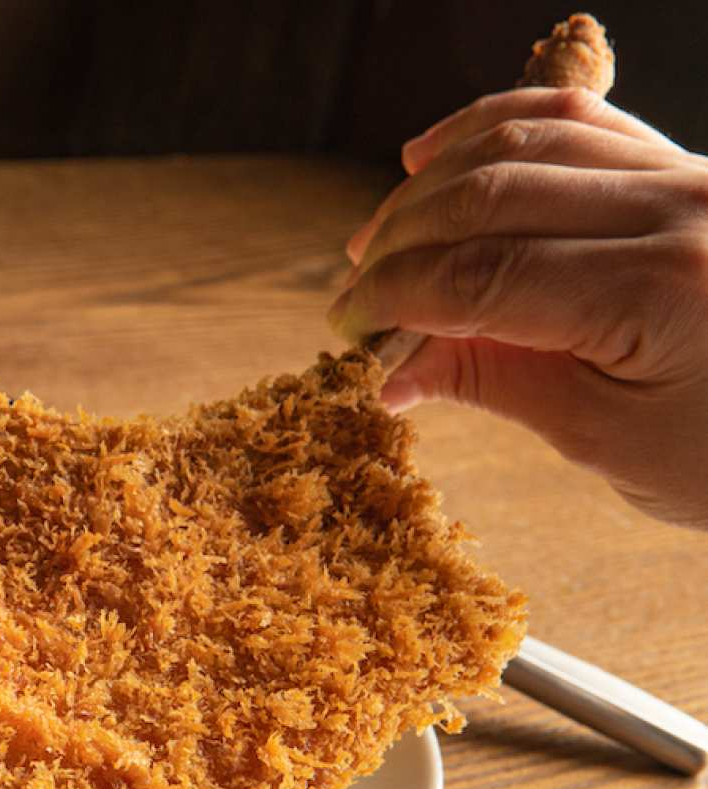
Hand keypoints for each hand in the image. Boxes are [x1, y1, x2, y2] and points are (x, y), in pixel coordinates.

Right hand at [329, 87, 707, 528]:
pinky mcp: (689, 167)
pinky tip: (438, 154)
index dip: (394, 297)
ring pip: (530, 138)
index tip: (344, 327)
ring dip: (435, 184)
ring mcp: (691, 175)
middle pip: (493, 194)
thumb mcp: (611, 441)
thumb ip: (497, 383)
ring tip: (379, 234)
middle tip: (351, 291)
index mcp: (662, 289)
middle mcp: (682, 208)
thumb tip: (395, 369)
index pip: (482, 275)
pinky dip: (497, 127)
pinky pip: (581, 117)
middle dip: (400, 242)